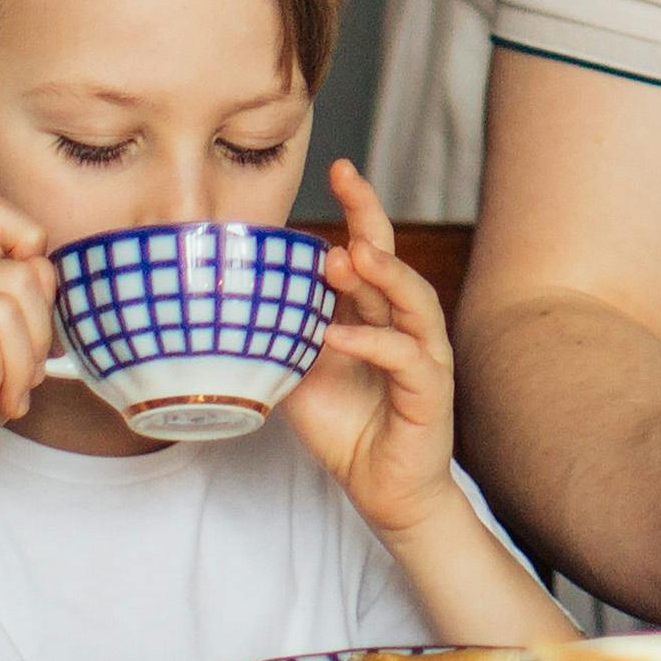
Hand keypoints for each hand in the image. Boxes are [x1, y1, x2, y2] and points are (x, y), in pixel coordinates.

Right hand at [0, 197, 58, 491]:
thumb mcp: (13, 352)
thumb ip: (27, 305)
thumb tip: (44, 269)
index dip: (32, 251)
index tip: (32, 311)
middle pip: (23, 277)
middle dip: (38, 342)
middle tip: (21, 384)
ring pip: (5, 312)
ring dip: (17, 370)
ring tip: (1, 397)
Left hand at [280, 164, 466, 538]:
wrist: (385, 491)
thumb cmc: (348, 432)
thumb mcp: (300, 377)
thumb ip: (282, 339)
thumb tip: (230, 310)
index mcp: (375, 315)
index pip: (370, 250)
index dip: (359, 209)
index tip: (338, 169)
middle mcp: (405, 325)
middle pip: (393, 259)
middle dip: (371, 218)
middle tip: (348, 182)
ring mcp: (423, 356)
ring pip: (413, 299)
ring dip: (382, 274)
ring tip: (349, 256)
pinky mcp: (431, 391)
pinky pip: (405, 356)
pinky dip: (371, 341)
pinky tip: (338, 334)